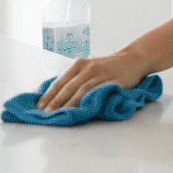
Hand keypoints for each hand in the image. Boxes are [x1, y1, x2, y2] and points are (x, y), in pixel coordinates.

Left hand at [36, 48, 154, 110]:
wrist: (133, 58)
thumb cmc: (109, 65)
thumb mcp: (91, 67)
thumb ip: (77, 78)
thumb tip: (59, 95)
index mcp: (79, 64)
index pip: (60, 81)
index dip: (49, 94)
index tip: (39, 105)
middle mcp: (87, 68)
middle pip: (68, 87)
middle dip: (55, 102)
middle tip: (46, 114)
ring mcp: (100, 74)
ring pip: (80, 91)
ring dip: (68, 104)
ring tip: (60, 114)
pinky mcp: (112, 81)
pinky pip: (97, 92)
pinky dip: (87, 101)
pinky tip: (81, 109)